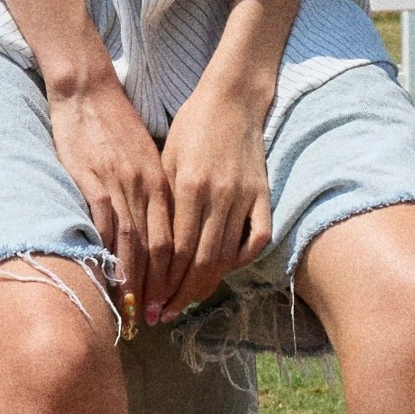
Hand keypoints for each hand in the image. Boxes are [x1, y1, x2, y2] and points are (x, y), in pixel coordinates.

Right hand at [46, 71, 172, 326]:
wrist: (88, 90)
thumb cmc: (116, 126)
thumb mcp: (147, 160)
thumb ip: (155, 193)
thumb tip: (158, 231)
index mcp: (166, 184)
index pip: (180, 238)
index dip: (183, 272)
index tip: (180, 299)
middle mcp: (150, 189)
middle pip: (164, 248)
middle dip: (165, 286)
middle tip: (163, 316)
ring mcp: (124, 187)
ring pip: (139, 243)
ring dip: (140, 280)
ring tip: (139, 309)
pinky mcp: (96, 182)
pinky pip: (107, 227)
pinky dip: (111, 256)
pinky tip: (111, 278)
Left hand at [154, 73, 273, 322]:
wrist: (232, 99)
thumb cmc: (192, 126)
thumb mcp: (167, 159)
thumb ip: (165, 203)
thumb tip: (153, 246)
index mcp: (189, 188)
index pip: (175, 250)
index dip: (162, 282)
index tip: (150, 304)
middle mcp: (218, 198)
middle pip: (200, 261)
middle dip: (180, 293)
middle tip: (165, 314)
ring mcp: (245, 199)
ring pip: (226, 255)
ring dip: (206, 284)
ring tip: (188, 302)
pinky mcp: (263, 196)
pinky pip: (257, 238)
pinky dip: (242, 259)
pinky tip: (226, 269)